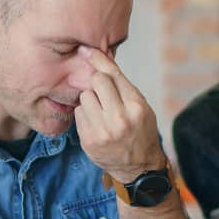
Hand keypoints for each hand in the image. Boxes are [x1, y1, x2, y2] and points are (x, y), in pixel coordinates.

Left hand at [75, 46, 164, 181]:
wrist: (138, 168)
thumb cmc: (140, 131)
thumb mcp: (140, 106)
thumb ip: (122, 84)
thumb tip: (100, 57)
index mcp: (136, 106)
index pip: (113, 74)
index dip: (99, 60)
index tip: (87, 50)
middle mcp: (120, 118)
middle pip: (96, 81)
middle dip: (97, 83)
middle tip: (103, 93)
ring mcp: (103, 131)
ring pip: (85, 96)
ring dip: (90, 100)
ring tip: (100, 111)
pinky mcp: (89, 140)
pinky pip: (78, 114)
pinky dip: (85, 115)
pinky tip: (95, 123)